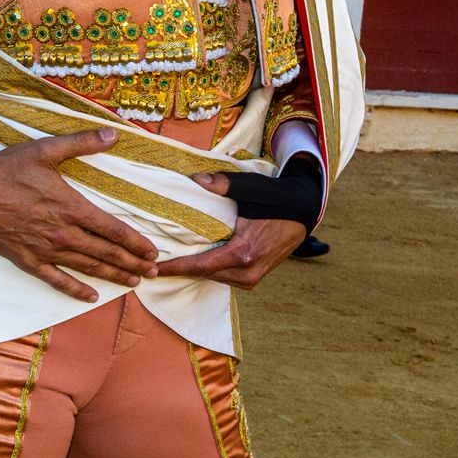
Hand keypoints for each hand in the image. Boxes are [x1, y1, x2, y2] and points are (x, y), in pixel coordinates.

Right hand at [0, 129, 159, 301]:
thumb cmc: (8, 170)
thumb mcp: (46, 150)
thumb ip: (82, 143)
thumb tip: (114, 134)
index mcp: (71, 207)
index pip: (113, 229)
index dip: (136, 242)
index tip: (153, 251)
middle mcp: (63, 233)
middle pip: (106, 253)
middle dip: (132, 263)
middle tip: (153, 273)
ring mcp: (46, 251)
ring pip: (87, 268)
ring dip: (113, 276)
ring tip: (134, 282)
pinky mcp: (28, 261)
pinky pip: (57, 280)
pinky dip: (75, 289)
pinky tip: (91, 297)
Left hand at [150, 172, 306, 288]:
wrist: (304, 210)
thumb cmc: (276, 199)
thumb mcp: (250, 189)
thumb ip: (222, 185)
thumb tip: (196, 180)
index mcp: (244, 253)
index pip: (201, 266)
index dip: (175, 267)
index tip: (153, 268)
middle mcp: (248, 271)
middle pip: (205, 274)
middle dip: (180, 268)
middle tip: (153, 262)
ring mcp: (254, 277)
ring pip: (215, 277)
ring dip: (194, 269)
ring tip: (170, 261)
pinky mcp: (256, 276)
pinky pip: (226, 276)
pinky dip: (210, 269)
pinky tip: (196, 259)